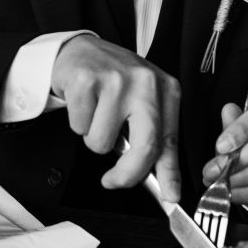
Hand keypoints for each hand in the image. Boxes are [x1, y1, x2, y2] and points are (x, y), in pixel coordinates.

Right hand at [52, 34, 180, 201]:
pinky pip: (80, 127)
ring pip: (104, 143)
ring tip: (96, 114)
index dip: (170, 174)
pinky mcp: (87, 80)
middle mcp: (146, 82)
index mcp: (166, 89)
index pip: (170, 140)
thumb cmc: (112, 80)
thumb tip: (163, 183)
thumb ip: (152, 136)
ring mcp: (116, 80)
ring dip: (94, 137)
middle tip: (113, 180)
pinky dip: (77, 123)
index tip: (170, 196)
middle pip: (145, 147)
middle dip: (127, 174)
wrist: (79, 50)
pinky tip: (83, 103)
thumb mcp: (141, 102)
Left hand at [202, 101, 247, 218]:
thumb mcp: (240, 134)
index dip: (242, 129)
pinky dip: (244, 193)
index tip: (221, 145)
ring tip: (219, 181)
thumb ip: (233, 124)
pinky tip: (230, 193)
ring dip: (237, 178)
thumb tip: (228, 111)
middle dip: (237, 158)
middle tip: (214, 169)